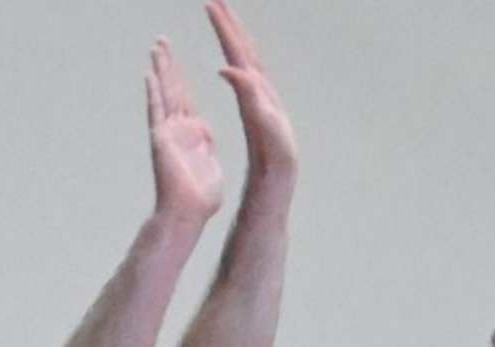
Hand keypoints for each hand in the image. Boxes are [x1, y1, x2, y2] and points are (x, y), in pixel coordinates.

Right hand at [147, 38, 223, 223]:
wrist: (188, 214)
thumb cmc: (200, 201)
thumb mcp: (211, 170)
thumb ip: (207, 155)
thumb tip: (207, 151)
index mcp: (195, 136)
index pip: (186, 101)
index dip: (181, 81)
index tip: (176, 64)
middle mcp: (180, 130)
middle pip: (173, 90)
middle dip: (169, 66)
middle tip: (162, 42)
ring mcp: (169, 133)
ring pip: (165, 94)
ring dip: (161, 70)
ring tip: (157, 47)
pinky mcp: (162, 139)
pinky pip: (157, 112)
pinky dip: (153, 93)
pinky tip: (149, 75)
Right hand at [206, 0, 295, 178]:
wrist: (283, 180)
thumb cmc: (276, 159)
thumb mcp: (265, 127)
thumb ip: (251, 97)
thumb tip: (229, 67)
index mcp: (260, 91)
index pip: (240, 52)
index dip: (226, 29)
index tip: (211, 6)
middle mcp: (262, 90)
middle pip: (244, 48)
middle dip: (229, 24)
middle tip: (214, 1)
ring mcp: (260, 98)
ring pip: (245, 58)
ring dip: (233, 38)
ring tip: (221, 21)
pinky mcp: (255, 110)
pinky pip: (244, 75)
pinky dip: (236, 60)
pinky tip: (230, 62)